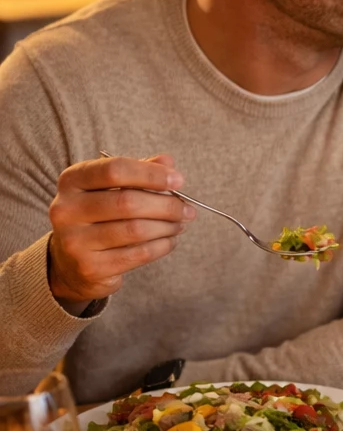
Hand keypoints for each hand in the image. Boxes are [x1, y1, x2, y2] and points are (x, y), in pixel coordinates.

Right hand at [48, 154, 193, 305]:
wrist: (70, 263)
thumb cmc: (97, 216)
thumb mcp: (109, 188)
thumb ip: (137, 173)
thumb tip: (168, 163)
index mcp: (71, 181)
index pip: (115, 169)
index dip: (151, 174)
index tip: (178, 180)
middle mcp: (66, 209)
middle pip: (128, 202)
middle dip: (166, 205)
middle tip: (188, 209)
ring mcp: (75, 241)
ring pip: (136, 230)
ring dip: (167, 226)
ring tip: (180, 224)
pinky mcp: (90, 267)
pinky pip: (138, 254)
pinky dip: (161, 246)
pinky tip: (169, 240)